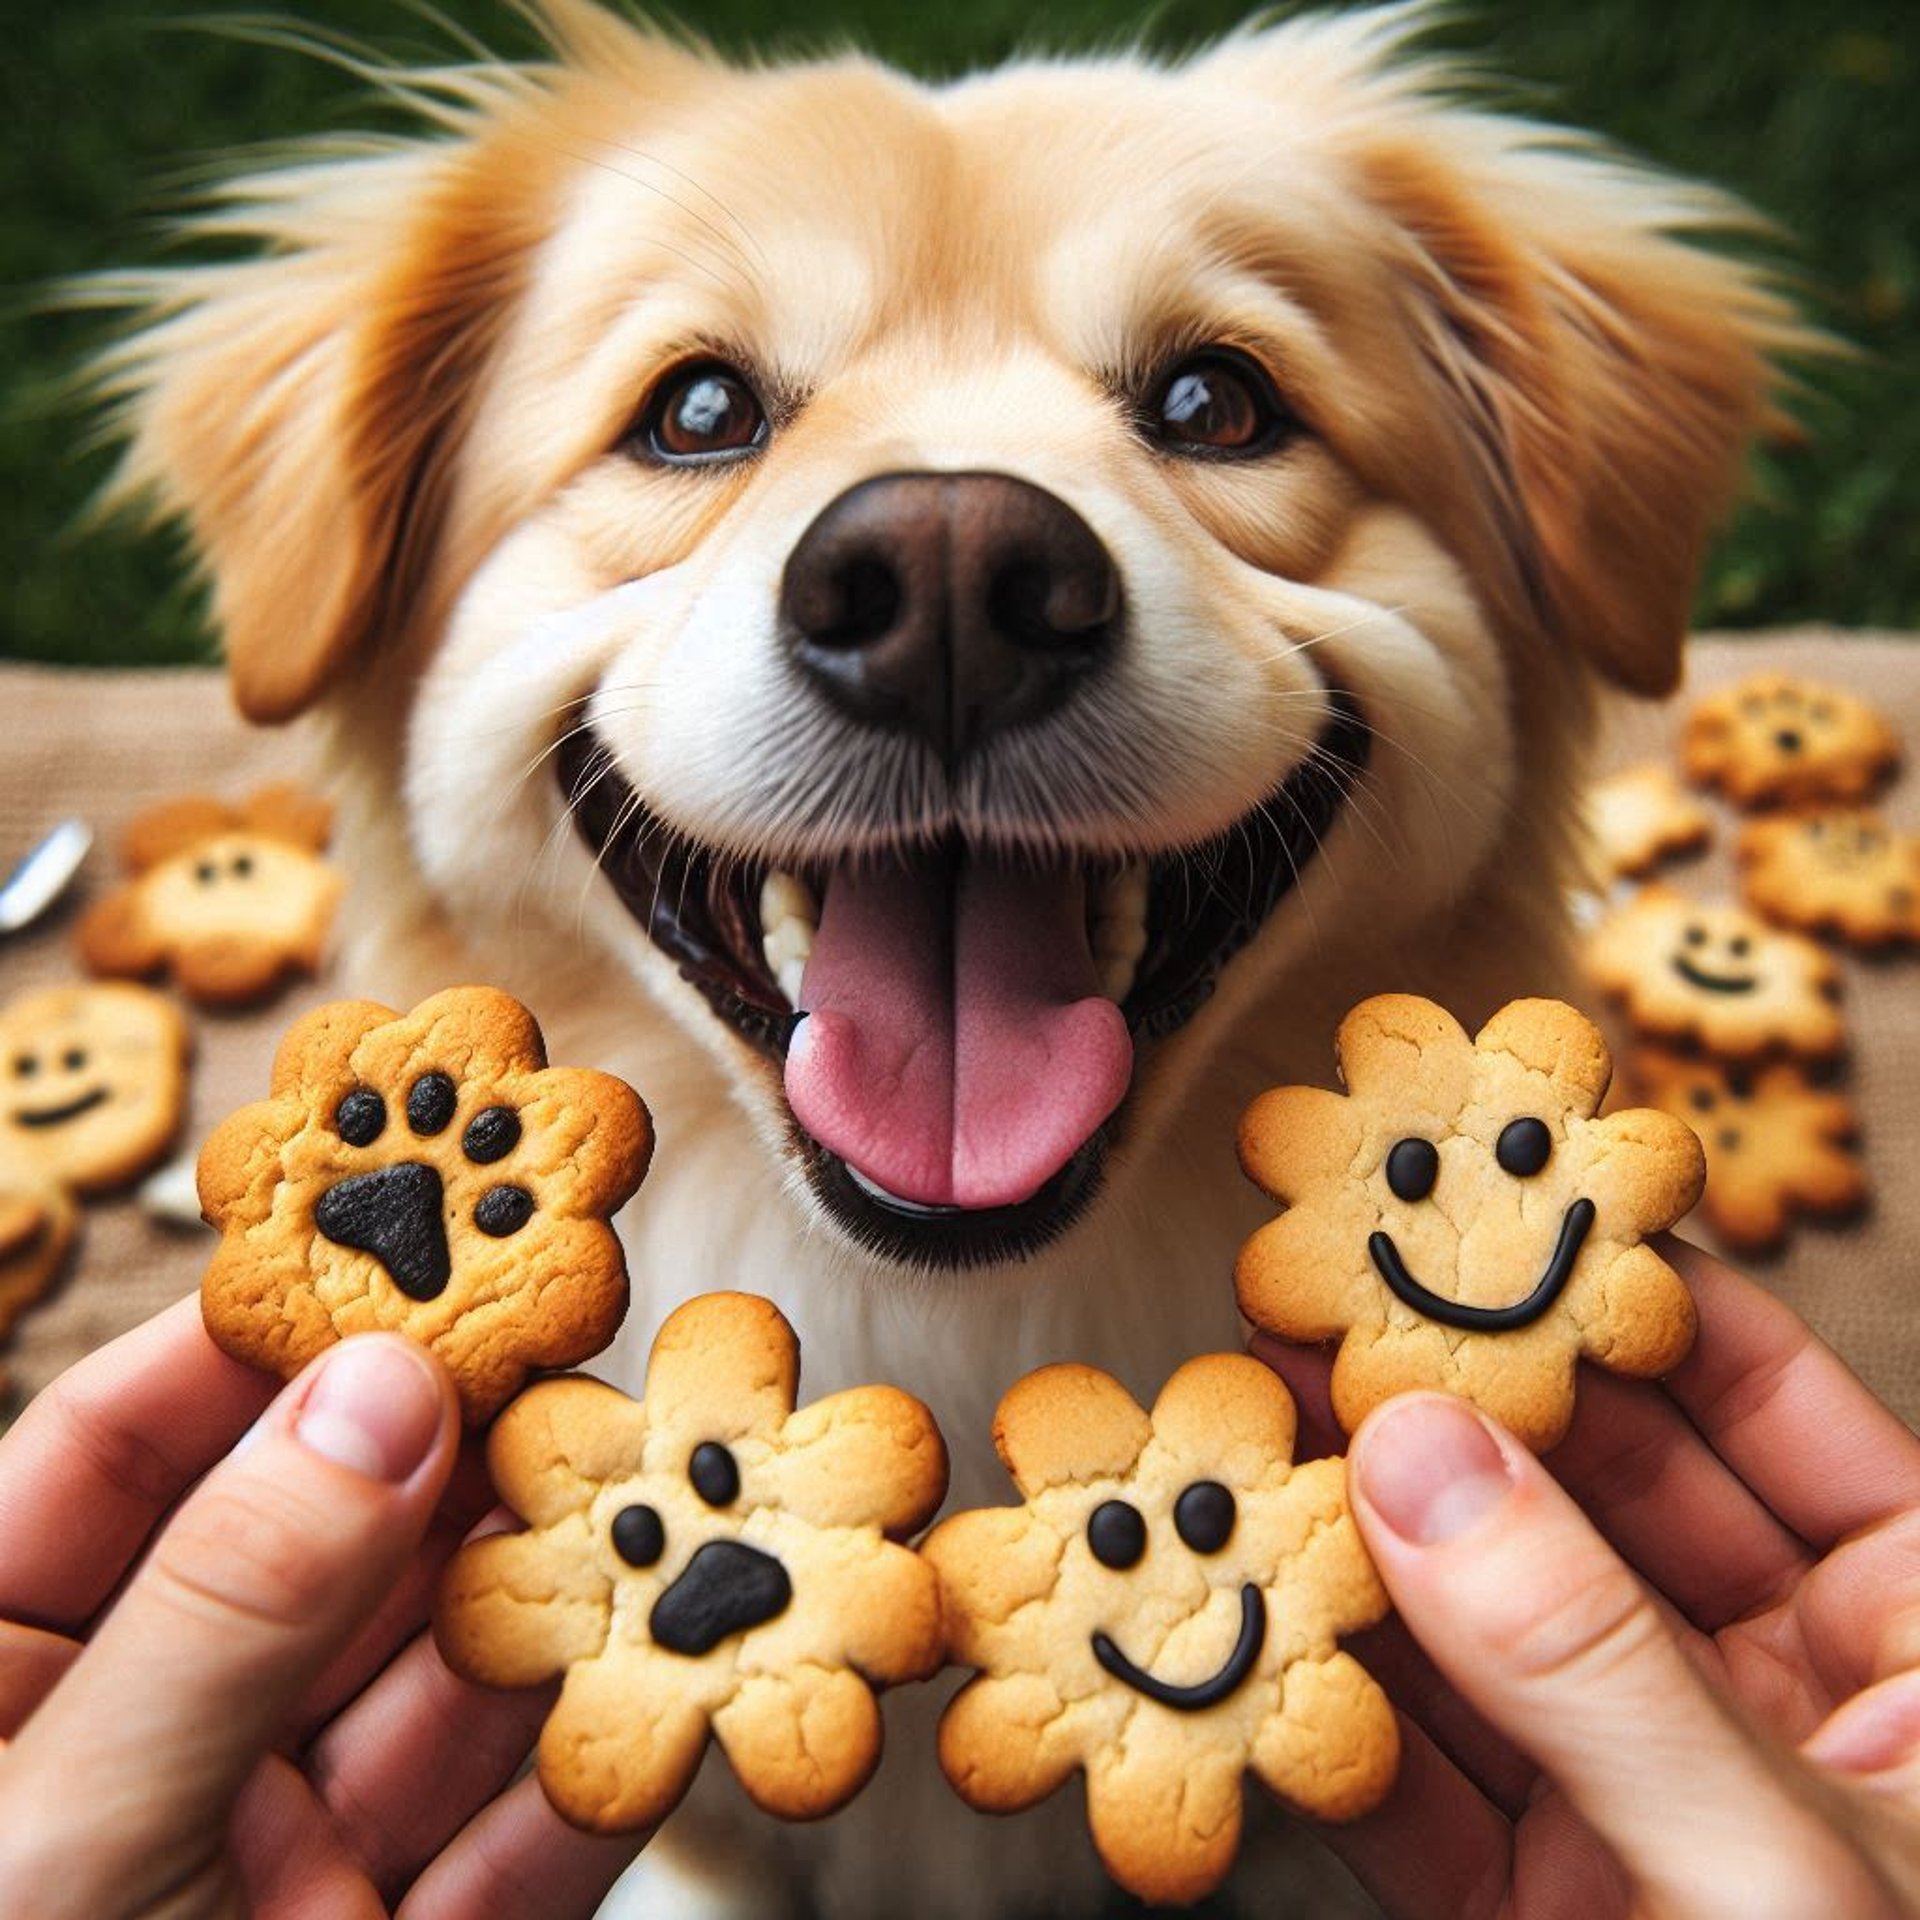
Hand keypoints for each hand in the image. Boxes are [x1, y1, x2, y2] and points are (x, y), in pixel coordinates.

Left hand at [0, 1298, 642, 1918]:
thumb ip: (235, 1607)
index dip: (252, 1344)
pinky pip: (513, 1853)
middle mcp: (146, 1761)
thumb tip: (380, 1390)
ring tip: (643, 1502)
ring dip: (547, 1602)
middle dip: (447, 1465)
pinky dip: (593, 1772)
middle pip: (317, 1555)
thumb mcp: (74, 1843)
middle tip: (563, 1370)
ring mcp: (272, 1866)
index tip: (388, 1250)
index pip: (118, 1456)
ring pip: (435, 1690)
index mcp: (4, 1698)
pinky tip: (662, 1682)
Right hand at [1255, 1237, 1919, 1917]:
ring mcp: (1641, 1806)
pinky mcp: (1536, 1908)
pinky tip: (1260, 1642)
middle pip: (1587, 1502)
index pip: (1767, 1411)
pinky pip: (1410, 1783)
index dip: (1633, 1303)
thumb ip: (1596, 1663)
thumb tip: (1423, 1463)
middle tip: (1327, 1326)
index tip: (1506, 1223)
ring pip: (1477, 1632)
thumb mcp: (1782, 1864)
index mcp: (1911, 1655)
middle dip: (1453, 1416)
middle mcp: (1769, 1709)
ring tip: (1255, 1452)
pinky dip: (1324, 1721)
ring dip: (1359, 1553)